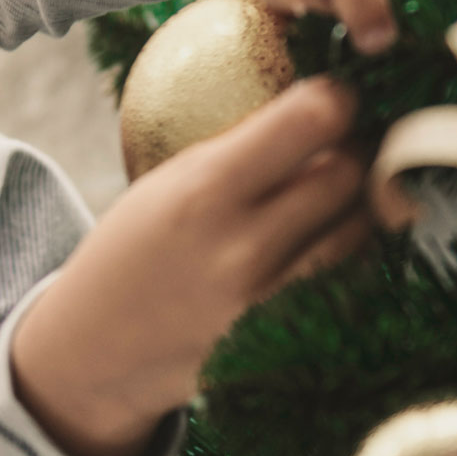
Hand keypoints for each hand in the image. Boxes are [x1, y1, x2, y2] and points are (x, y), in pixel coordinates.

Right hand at [12, 80, 373, 455]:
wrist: (95, 354)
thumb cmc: (131, 255)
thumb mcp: (167, 183)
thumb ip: (243, 148)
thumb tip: (322, 104)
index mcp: (205, 189)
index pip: (313, 119)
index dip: (337, 101)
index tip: (335, 101)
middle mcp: (244, 246)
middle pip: (349, 174)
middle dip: (353, 152)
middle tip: (343, 149)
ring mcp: (270, 302)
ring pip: (361, 231)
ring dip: (359, 206)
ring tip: (335, 199)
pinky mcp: (285, 344)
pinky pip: (349, 284)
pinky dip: (350, 258)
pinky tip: (328, 247)